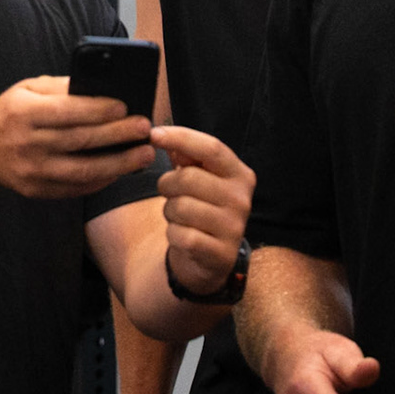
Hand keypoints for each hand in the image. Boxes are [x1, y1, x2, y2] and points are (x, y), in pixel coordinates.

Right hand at [0, 76, 153, 198]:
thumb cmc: (10, 113)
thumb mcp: (27, 89)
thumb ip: (60, 87)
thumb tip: (101, 88)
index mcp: (22, 113)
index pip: (66, 112)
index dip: (97, 110)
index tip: (125, 107)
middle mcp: (25, 144)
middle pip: (79, 141)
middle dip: (117, 135)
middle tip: (145, 128)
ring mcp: (31, 171)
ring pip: (82, 170)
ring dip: (118, 164)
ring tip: (144, 154)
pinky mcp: (36, 191)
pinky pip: (75, 188)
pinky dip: (102, 180)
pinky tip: (121, 170)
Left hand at [149, 124, 253, 296]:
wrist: (210, 258)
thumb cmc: (202, 207)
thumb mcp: (200, 178)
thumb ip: (186, 154)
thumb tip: (165, 134)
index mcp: (240, 174)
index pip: (211, 148)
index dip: (181, 137)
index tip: (153, 134)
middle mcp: (241, 199)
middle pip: (188, 178)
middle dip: (167, 184)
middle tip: (169, 192)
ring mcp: (233, 228)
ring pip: (180, 207)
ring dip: (169, 212)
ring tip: (179, 217)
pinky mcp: (220, 254)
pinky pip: (181, 236)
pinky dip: (173, 234)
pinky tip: (182, 236)